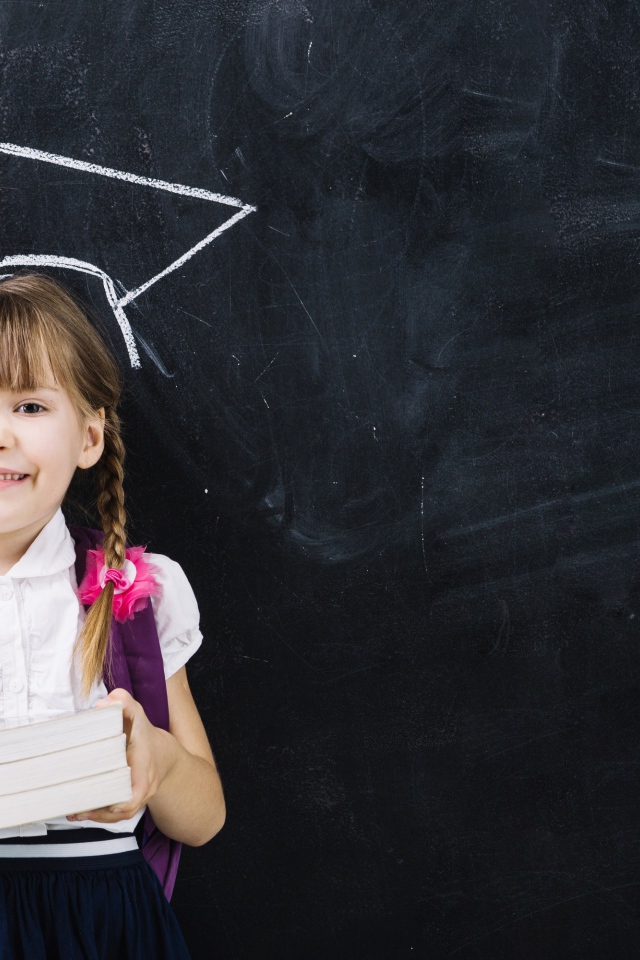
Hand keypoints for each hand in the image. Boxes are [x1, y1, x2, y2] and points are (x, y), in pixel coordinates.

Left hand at [66, 688, 176, 823]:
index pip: (141, 787)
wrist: (163, 754)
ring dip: (97, 816)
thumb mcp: (136, 712)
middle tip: (78, 810)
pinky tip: (80, 812)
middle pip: (127, 807)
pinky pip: (117, 813)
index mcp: (145, 764)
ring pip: (121, 814)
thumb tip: (102, 704)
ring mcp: (138, 796)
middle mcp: (145, 784)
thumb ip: (122, 702)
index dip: (128, 800)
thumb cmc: (144, 733)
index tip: (113, 806)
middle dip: (103, 813)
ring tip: (74, 813)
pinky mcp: (129, 801)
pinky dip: (99, 815)